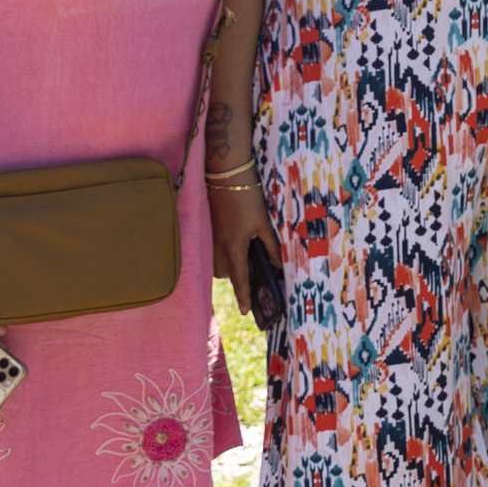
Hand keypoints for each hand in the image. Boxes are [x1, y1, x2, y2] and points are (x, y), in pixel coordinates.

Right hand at [206, 181, 277, 316]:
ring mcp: (211, 238)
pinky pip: (215, 249)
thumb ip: (271, 245)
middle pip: (225, 274)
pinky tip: (237, 239)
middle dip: (237, 275)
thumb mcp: (263, 223)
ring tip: (247, 251)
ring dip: (230, 262)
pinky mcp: (209, 229)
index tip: (246, 312)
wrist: (226, 174)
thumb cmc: (247, 198)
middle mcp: (218, 247)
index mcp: (233, 247)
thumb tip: (279, 264)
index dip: (244, 296)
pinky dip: (225, 251)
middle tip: (253, 267)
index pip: (239, 279)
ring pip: (218, 262)